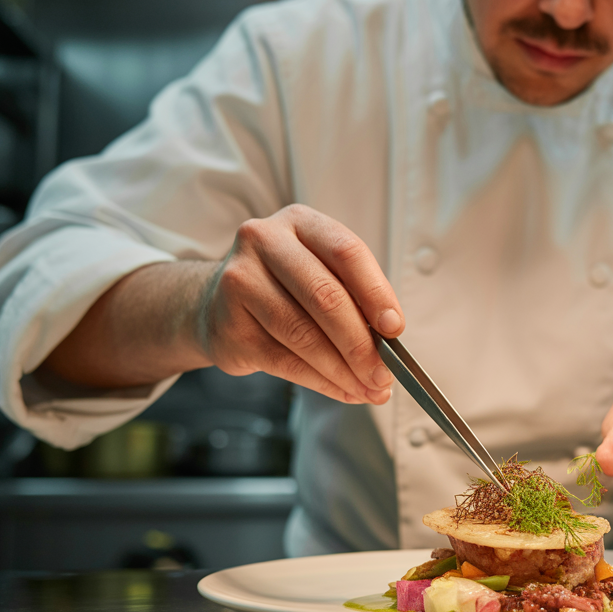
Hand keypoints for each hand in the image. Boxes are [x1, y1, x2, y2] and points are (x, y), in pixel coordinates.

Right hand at [197, 204, 403, 404]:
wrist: (217, 304)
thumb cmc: (284, 288)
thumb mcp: (320, 273)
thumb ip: (354, 297)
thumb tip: (390, 342)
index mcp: (299, 222)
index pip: (347, 252)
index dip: (376, 293)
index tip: (395, 329)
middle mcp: (264, 242)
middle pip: (325, 296)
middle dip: (362, 344)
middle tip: (384, 374)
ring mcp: (240, 282)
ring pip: (304, 334)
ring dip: (343, 370)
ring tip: (368, 389)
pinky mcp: (229, 326)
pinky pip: (284, 361)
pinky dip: (321, 382)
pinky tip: (342, 390)